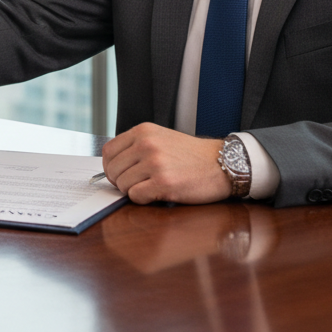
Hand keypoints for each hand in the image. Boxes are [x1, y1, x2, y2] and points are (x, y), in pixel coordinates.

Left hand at [102, 122, 230, 203]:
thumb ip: (136, 147)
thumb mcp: (160, 138)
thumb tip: (112, 165)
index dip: (110, 167)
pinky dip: (142, 199)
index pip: (108, 151)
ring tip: (150, 188)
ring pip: (122, 184)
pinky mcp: (164, 183)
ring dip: (132, 191)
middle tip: (135, 185)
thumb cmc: (191, 155)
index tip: (118, 174)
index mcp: (142, 131)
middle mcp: (146, 144)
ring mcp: (155, 163)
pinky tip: (156, 194)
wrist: (222, 164)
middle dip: (120, 181)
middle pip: (113, 170)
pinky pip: (136, 196)